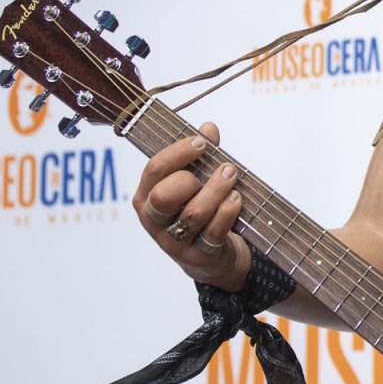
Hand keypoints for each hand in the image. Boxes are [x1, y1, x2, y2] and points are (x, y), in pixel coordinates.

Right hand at [132, 122, 250, 290]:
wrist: (210, 256)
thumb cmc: (198, 208)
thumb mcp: (195, 180)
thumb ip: (201, 154)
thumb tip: (208, 127)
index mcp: (145, 196)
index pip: (154, 169)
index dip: (178, 152)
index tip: (201, 142)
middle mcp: (154, 220)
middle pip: (164, 196)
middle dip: (194, 177)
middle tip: (221, 166)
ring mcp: (174, 241)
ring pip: (194, 213)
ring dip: (218, 190)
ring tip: (232, 177)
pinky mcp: (197, 256)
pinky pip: (213, 231)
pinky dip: (228, 211)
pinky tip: (237, 198)